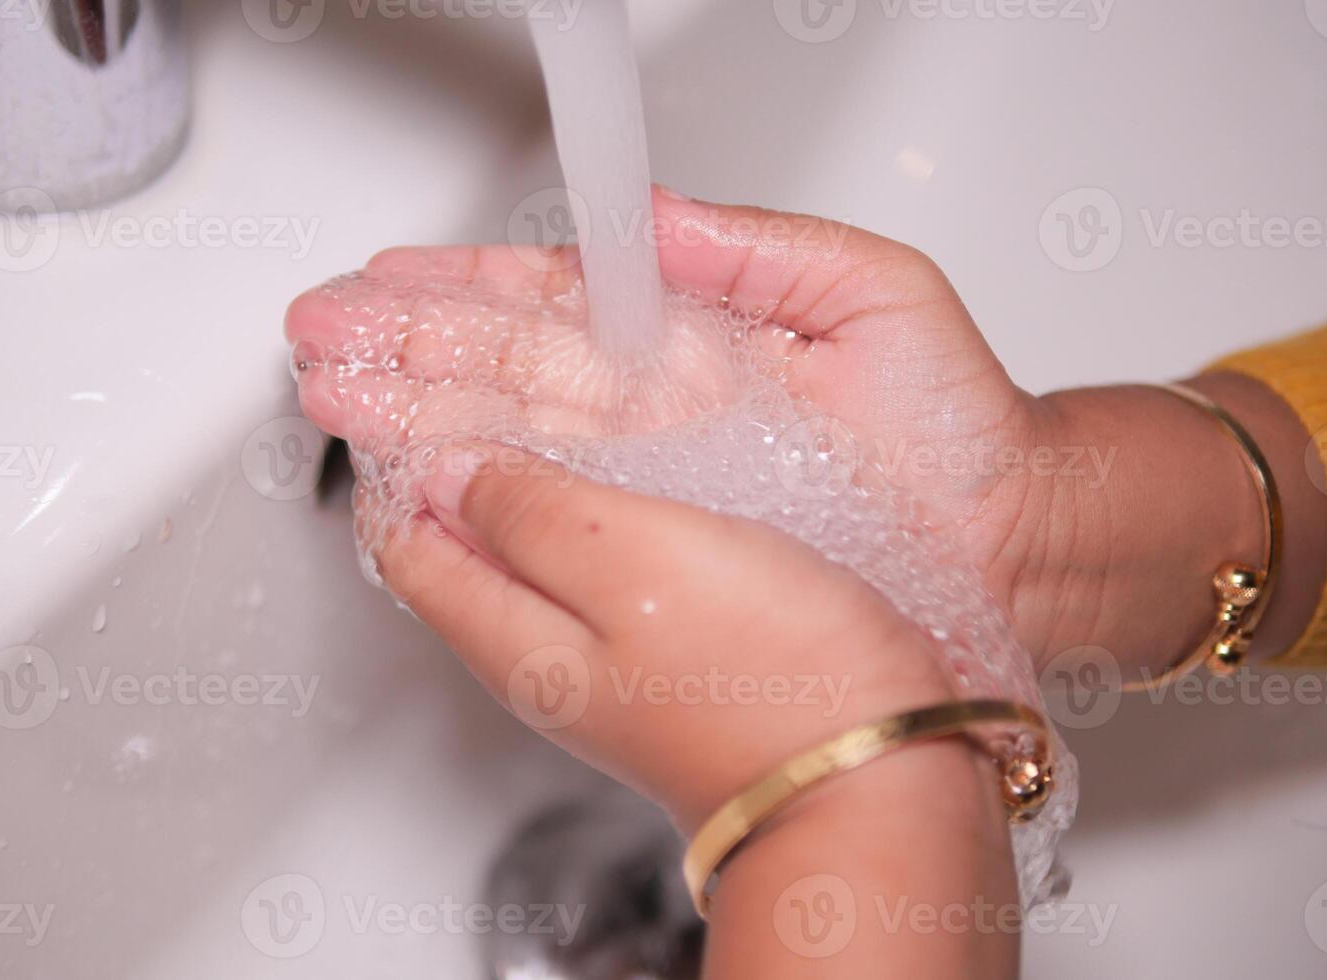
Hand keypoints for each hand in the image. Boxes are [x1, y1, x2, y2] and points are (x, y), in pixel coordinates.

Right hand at [286, 188, 1324, 685]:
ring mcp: (652, 478)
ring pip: (506, 439)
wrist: (1010, 535)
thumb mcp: (871, 291)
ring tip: (330, 395)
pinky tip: (405, 481)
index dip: (463, 285)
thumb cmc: (957, 419)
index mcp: (693, 336)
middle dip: (404, 348)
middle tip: (316, 339)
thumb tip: (655, 211)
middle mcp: (656, 407)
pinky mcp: (662, 542)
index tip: (384, 277)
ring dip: (411, 417)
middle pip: (505, 369)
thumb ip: (758, 247)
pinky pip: (550, 514)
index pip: (555, 301)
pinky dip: (472, 498)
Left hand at [369, 441, 959, 832]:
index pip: (404, 541)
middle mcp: (545, 662)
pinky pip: (601, 576)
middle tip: (461, 384)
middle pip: (458, 554)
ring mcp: (609, 668)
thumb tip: (448, 468)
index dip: (397, 457)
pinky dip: (593, 517)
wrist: (876, 784)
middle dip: (449, 467)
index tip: (410, 388)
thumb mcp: (632, 560)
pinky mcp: (672, 661)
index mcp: (512, 637)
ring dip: (521, 488)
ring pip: (530, 561)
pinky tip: (633, 481)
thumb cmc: (773, 681)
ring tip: (540, 414)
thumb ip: (529, 512)